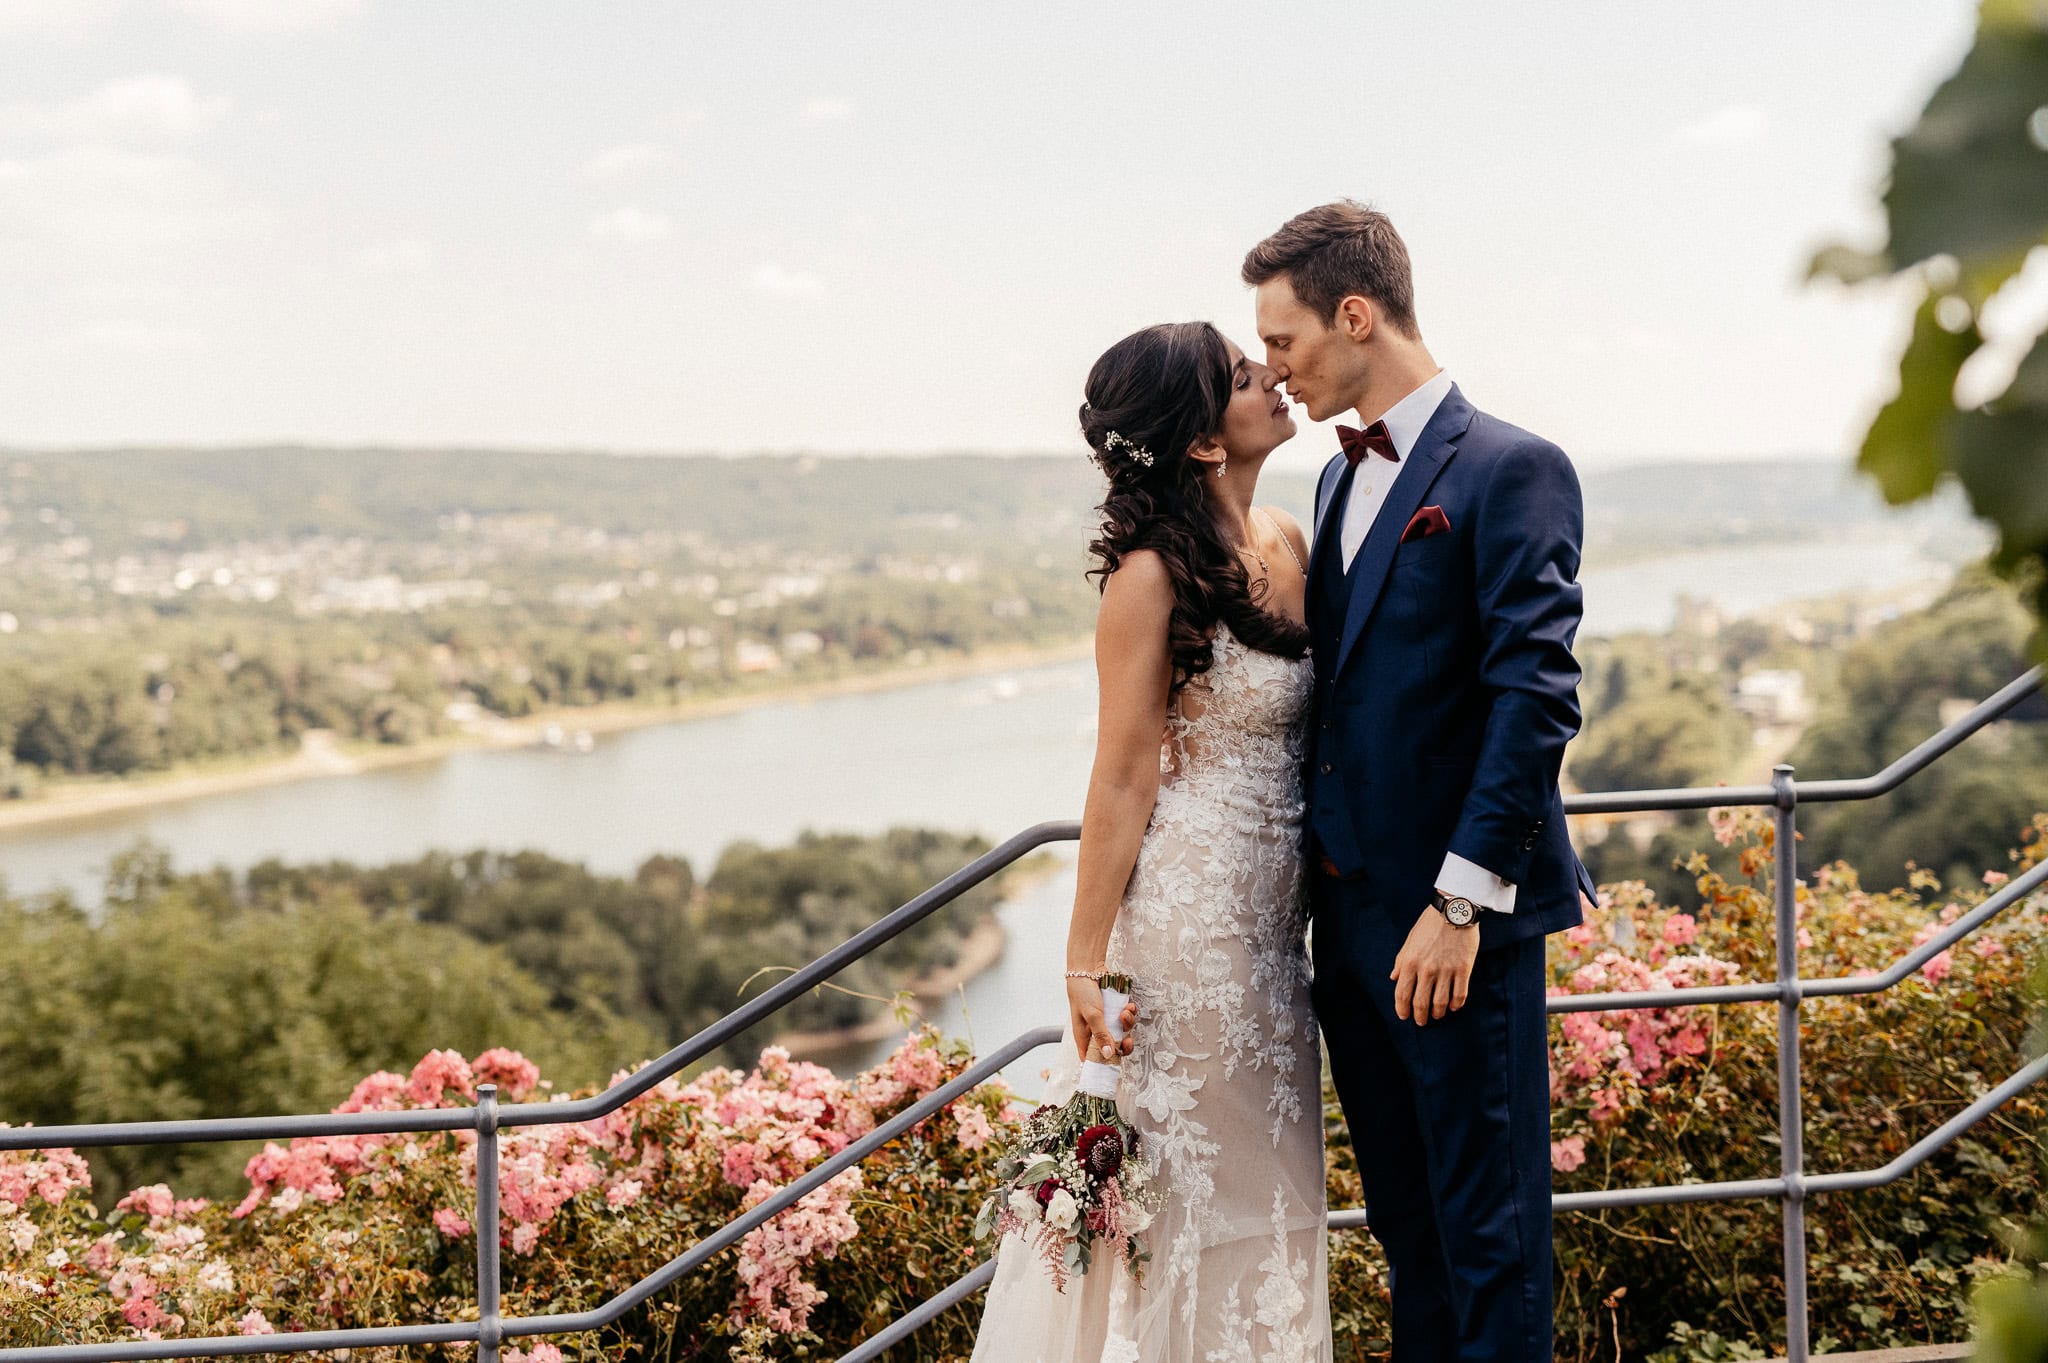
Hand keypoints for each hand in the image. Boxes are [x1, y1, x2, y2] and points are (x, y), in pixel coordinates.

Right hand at [1066, 976, 1139, 1062]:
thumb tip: (1109, 1056)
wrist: (1088, 969)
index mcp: (1084, 1037)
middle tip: (1128, 1040)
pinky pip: (1126, 1018)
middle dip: (1123, 1045)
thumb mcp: (1092, 1016)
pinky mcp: (1114, 1011)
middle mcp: (1095, 1031)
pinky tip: (1128, 1005)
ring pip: (1122, 1031)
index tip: (1116, 1063)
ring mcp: (1106, 1021)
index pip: (1093, 1058)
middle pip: (1113, 1048)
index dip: (1104, 1063)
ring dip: (1127, 1023)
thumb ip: (1101, 1035)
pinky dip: (1130, 1013)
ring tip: (1124, 1012)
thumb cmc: (1083, 992)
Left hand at [1391, 907, 1479, 1026]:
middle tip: (1421, 1021)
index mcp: (1410, 962)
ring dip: (1438, 1013)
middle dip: (1420, 1017)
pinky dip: (1456, 1005)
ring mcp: (1446, 971)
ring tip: (1437, 1015)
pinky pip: (1459, 995)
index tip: (1404, 1016)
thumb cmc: (1429, 924)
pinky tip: (1454, 1007)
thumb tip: (1393, 978)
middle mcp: (1426, 969)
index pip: (1402, 994)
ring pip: (1441, 1003)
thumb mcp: (1409, 941)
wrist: (1454, 910)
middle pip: (1421, 1004)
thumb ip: (1401, 961)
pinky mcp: (1463, 969)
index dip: (1402, 1009)